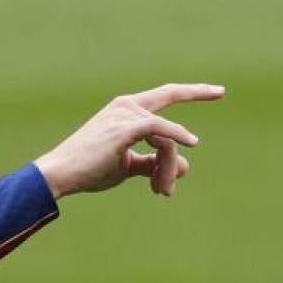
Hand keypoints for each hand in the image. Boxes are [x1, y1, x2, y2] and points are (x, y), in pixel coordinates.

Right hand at [34, 83, 225, 197]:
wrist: (60, 175)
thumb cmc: (89, 171)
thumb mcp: (127, 166)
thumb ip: (154, 163)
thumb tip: (186, 166)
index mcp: (124, 111)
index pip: (161, 97)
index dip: (188, 93)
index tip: (214, 92)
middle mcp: (126, 106)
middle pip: (169, 105)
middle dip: (197, 91)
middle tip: (221, 91)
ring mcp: (125, 115)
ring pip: (167, 137)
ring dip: (169, 167)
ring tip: (162, 190)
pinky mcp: (125, 128)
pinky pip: (162, 132)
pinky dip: (177, 139)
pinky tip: (191, 144)